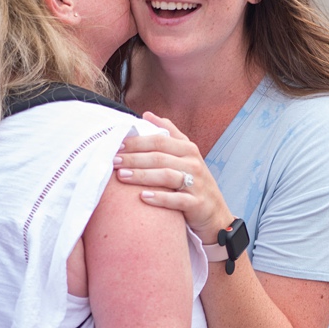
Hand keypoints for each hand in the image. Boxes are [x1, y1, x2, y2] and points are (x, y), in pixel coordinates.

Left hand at [114, 112, 234, 243]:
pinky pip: (176, 200)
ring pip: (166, 176)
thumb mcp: (186, 154)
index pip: (160, 140)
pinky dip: (159, 198)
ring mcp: (196, 183)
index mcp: (188, 149)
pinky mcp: (196, 203)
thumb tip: (147, 115)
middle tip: (114, 160)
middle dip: (134, 158)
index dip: (138, 141)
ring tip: (122, 176)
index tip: (118, 144)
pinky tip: (143, 197)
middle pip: (160, 157)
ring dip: (142, 175)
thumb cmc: (194, 181)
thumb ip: (169, 133)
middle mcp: (193, 163)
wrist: (214, 212)